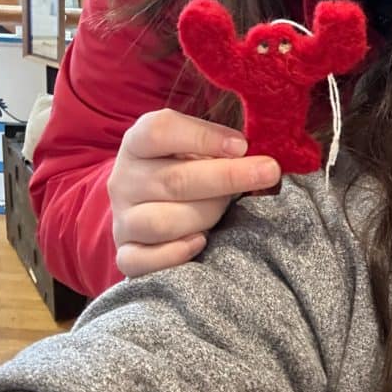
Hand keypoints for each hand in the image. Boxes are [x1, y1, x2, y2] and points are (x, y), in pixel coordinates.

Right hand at [108, 108, 281, 277]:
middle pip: (174, 180)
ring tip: (226, 210)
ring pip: (161, 223)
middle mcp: (125, 179)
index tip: (243, 145)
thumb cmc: (187, 166)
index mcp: (138, 142)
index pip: (159, 130)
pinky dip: (173, 254)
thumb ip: (221, 143)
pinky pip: (140, 260)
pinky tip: (201, 242)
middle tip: (269, 171)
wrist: (152, 201)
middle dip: (228, 177)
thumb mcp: (198, 145)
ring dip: (205, 215)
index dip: (203, 136)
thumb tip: (260, 150)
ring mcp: (123, 219)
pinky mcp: (126, 252)